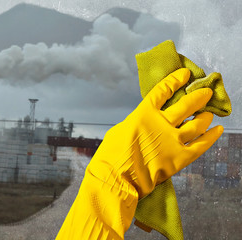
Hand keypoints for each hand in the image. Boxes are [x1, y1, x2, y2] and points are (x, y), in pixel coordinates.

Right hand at [87, 68, 223, 197]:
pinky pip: (201, 145)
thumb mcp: (119, 130)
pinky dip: (211, 137)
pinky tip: (217, 130)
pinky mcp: (180, 157)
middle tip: (206, 93)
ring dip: (205, 116)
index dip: (175, 80)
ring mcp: (173, 140)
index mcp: (144, 113)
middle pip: (186, 104)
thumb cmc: (111, 154)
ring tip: (209, 113)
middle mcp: (162, 123)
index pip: (162, 90)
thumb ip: (135, 123)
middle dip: (198, 96)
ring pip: (197, 123)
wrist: (116, 177)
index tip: (185, 74)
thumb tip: (142, 124)